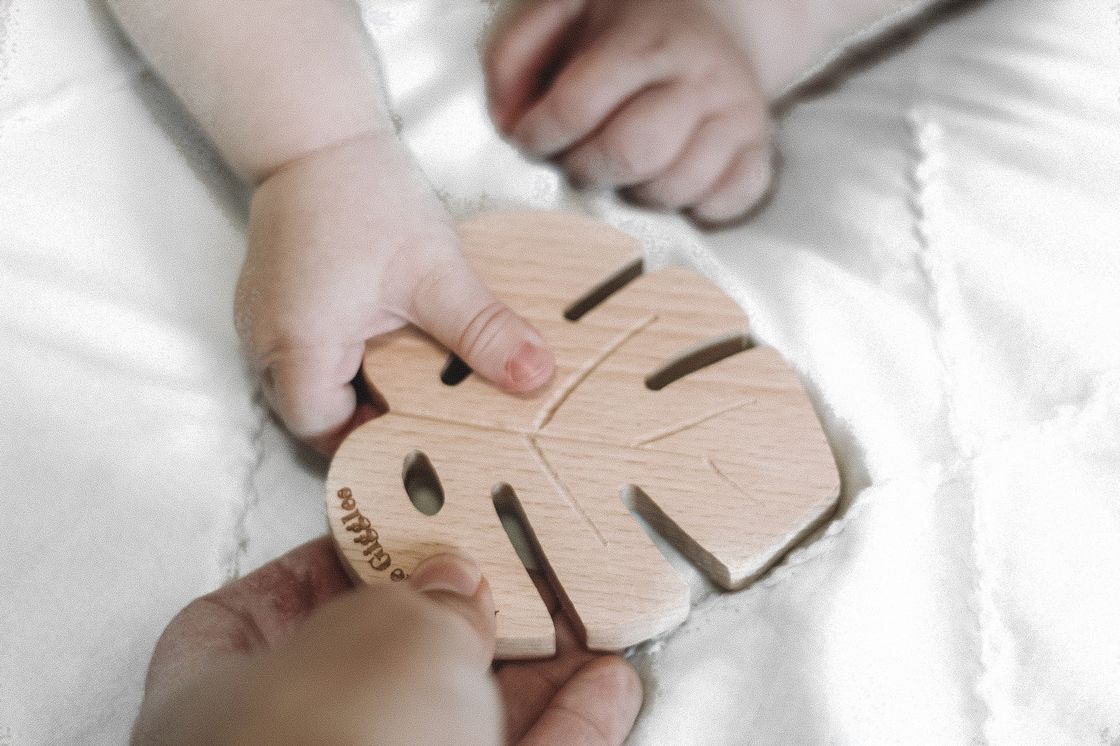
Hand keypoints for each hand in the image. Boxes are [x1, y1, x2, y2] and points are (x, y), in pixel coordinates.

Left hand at [131, 537, 641, 744]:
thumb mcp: (388, 636)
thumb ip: (426, 599)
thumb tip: (456, 589)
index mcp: (223, 687)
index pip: (268, 607)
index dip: (338, 562)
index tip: (403, 528)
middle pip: (386, 663)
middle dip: (464, 619)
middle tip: (519, 573)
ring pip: (460, 722)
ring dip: (531, 673)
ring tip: (584, 622)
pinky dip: (566, 730)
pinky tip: (606, 688)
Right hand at [236, 132, 554, 453]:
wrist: (318, 137)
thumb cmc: (363, 197)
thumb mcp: (435, 272)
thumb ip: (482, 330)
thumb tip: (532, 376)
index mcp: (298, 344)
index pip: (323, 431)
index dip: (369, 441)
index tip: (418, 435)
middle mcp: (267, 340)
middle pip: (312, 413)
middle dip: (366, 418)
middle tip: (422, 411)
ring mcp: (264, 320)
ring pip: (309, 382)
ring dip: (356, 385)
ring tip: (409, 373)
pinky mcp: (275, 302)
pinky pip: (305, 351)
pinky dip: (344, 357)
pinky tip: (385, 339)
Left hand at [486, 0, 773, 224]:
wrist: (719, 16)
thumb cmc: (629, 26)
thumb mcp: (567, 13)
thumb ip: (519, 55)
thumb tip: (507, 120)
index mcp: (646, 39)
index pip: (579, 106)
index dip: (541, 134)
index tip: (531, 138)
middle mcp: (699, 76)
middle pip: (632, 153)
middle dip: (587, 170)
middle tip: (577, 161)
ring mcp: (736, 115)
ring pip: (676, 186)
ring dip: (635, 192)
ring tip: (624, 168)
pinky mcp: (759, 149)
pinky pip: (727, 203)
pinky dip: (694, 207)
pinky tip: (671, 181)